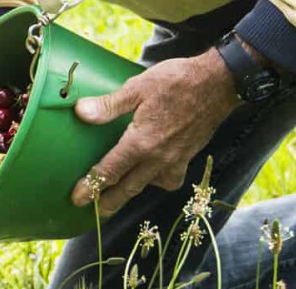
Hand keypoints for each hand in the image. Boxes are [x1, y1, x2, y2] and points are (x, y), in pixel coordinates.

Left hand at [69, 49, 241, 215]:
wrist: (218, 84)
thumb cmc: (176, 82)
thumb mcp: (137, 88)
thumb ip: (109, 105)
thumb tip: (80, 112)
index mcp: (141, 142)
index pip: (110, 171)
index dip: (92, 185)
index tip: (77, 198)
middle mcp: (158, 157)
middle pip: (128, 187)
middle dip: (109, 202)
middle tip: (92, 214)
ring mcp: (175, 160)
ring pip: (149, 185)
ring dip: (131, 194)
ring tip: (117, 196)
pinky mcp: (188, 157)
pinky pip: (170, 178)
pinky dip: (159, 181)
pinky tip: (150, 174)